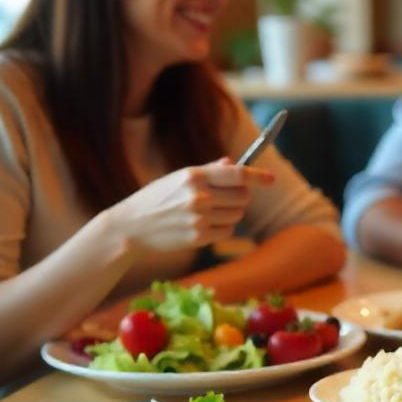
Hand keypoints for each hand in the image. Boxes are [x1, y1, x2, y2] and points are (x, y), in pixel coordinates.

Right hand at [106, 158, 273, 253]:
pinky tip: (205, 225)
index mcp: (194, 176)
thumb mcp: (179, 178)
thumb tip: (234, 163)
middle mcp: (198, 196)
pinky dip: (223, 228)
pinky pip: (227, 231)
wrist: (131, 226)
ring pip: (237, 215)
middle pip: (243, 196)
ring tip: (210, 212)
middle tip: (226, 197)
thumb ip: (209, 170)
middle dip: (241, 196)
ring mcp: (199, 218)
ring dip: (231, 213)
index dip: (258, 176)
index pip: (237, 174)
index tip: (271, 179)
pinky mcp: (198, 237)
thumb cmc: (157, 198)